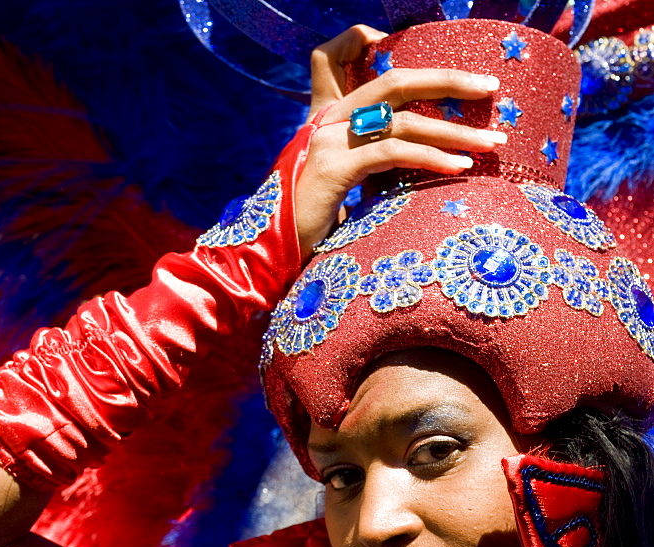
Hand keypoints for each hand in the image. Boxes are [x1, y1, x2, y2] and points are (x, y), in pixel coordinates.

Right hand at [295, 24, 504, 256]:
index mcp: (334, 117)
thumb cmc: (317, 229)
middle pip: (398, 83)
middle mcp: (330, 120)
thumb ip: (378, 165)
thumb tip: (428, 162)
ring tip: (490, 144)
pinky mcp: (334, 168)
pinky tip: (458, 167)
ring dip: (454, 131)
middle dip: (450, 82)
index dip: (426, 74)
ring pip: (404, 121)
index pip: (380, 76)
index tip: (466, 85)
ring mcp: (330, 141)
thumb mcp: (351, 187)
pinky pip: (392, 153)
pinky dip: (431, 158)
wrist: (272, 255)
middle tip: (491, 89)